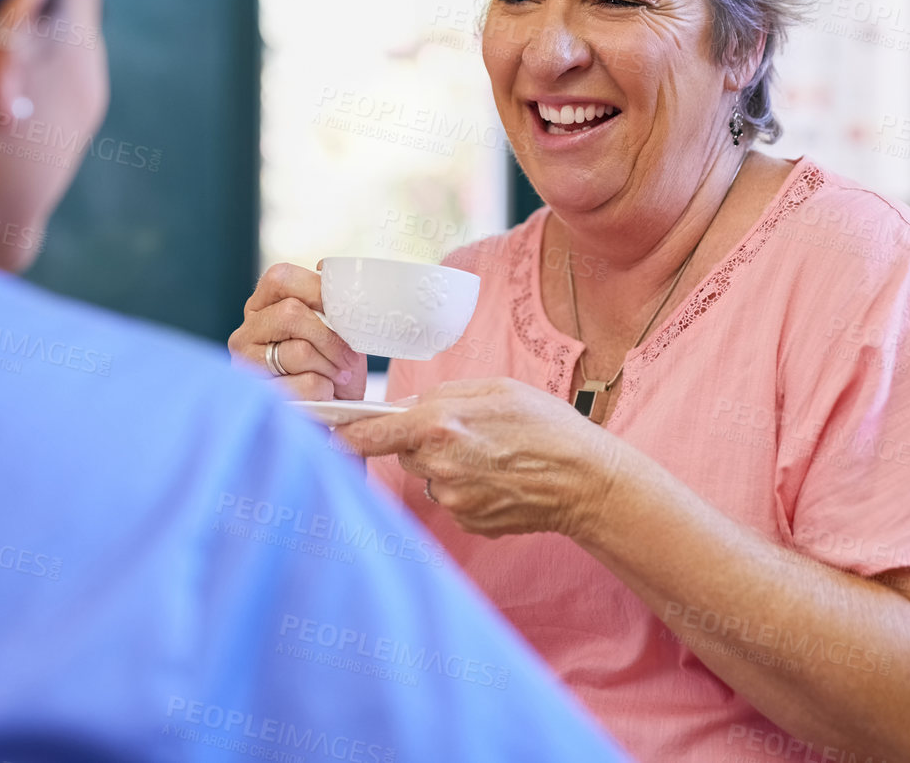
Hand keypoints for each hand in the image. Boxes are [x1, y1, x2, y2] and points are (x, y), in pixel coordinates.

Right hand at [229, 262, 366, 400]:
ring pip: (298, 352)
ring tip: (337, 379)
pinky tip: (323, 396)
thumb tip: (322, 267)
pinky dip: (326, 391)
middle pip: (290, 313)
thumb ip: (328, 301)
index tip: (345, 312)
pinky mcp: (258, 396)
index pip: (281, 278)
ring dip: (331, 367)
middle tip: (349, 358)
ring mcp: (245, 365)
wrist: (333, 416)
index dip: (318, 290)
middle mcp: (246, 332)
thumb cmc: (334, 368)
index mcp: (263, 306)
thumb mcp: (336, 330)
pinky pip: (304, 385)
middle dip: (329, 337)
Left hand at [336, 377, 625, 539]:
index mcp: (440, 425)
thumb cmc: (546, 425)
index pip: (369, 435)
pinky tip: (499, 478)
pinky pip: (451, 499)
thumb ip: (442, 396)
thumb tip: (403, 408)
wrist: (586, 480)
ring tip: (492, 455)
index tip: (323, 434)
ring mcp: (452, 500)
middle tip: (465, 431)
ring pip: (429, 477)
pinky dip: (467, 488)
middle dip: (422, 441)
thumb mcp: (495, 389)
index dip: (342, 434)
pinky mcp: (468, 522)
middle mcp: (439, 467)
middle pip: (403, 453)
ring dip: (446, 466)